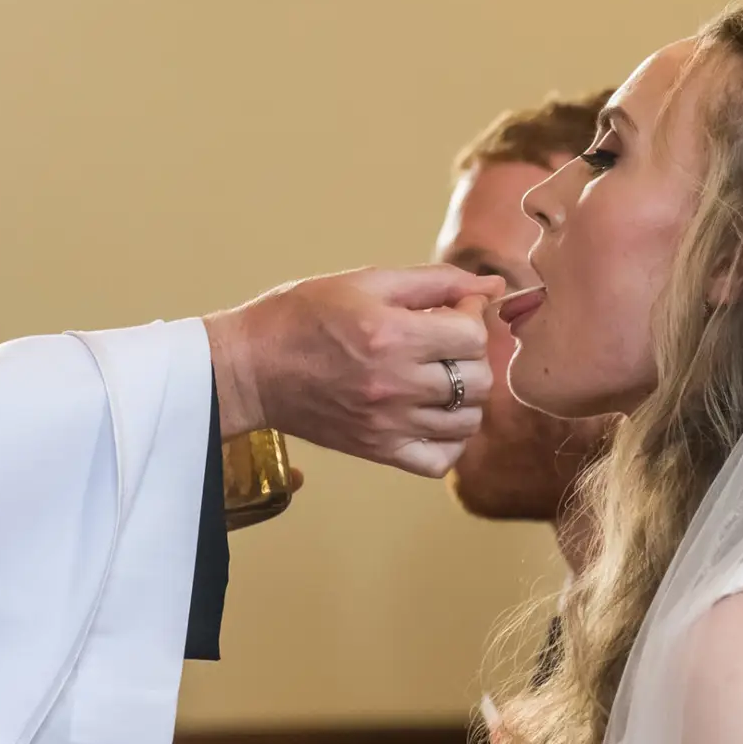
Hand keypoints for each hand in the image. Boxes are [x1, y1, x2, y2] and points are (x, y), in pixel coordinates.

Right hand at [207, 267, 501, 477]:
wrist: (249, 368)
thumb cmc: (301, 316)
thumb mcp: (365, 282)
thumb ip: (434, 282)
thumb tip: (492, 286)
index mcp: (391, 334)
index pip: (473, 336)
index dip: (472, 318)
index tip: (453, 312)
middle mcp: (394, 383)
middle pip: (478, 380)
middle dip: (474, 356)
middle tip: (448, 343)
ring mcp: (387, 423)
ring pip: (467, 421)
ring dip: (467, 397)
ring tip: (443, 378)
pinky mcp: (377, 450)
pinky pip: (440, 461)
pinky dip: (450, 442)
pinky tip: (435, 417)